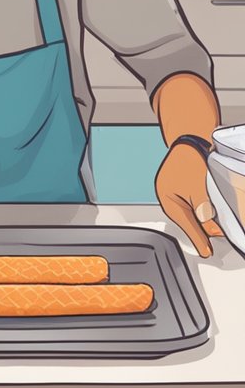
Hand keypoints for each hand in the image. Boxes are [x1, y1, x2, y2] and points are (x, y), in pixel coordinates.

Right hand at [156, 143, 224, 257]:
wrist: (192, 135)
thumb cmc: (189, 158)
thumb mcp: (197, 186)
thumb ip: (203, 207)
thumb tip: (209, 224)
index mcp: (167, 200)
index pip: (186, 225)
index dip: (199, 240)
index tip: (206, 252)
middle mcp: (171, 198)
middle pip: (191, 221)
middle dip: (205, 229)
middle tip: (220, 234)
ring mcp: (178, 192)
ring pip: (195, 213)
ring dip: (207, 218)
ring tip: (219, 223)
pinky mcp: (187, 186)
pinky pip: (196, 204)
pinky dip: (206, 209)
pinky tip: (213, 209)